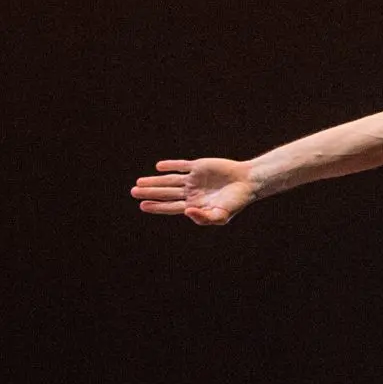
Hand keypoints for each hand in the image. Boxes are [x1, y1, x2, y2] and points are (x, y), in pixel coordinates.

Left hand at [131, 158, 255, 225]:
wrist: (248, 182)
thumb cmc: (236, 202)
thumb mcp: (222, 215)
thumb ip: (204, 217)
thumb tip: (186, 212)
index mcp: (196, 205)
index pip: (171, 206)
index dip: (157, 206)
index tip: (142, 206)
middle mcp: (192, 192)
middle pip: (166, 193)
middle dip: (150, 193)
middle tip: (133, 192)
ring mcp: (194, 179)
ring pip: (170, 180)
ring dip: (155, 181)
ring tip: (139, 183)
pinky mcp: (199, 166)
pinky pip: (182, 166)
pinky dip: (170, 166)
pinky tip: (159, 167)